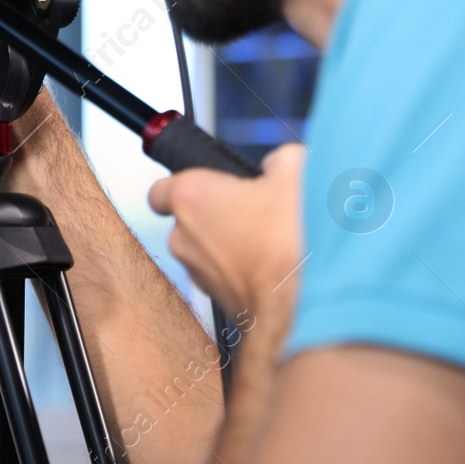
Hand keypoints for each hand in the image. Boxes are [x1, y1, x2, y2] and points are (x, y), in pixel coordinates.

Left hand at [148, 143, 305, 321]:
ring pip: (206, 251)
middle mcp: (183, 237)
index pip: (160, 189)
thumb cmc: (289, 242)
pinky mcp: (217, 300)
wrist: (304, 304)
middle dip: (217, 215)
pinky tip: (274, 265)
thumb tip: (277, 165)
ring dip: (230, 245)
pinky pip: (223, 277)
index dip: (181, 185)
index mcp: (191, 197)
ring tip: (270, 241)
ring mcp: (197, 272)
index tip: (204, 187)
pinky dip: (241, 271)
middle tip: (253, 213)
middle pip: (188, 221)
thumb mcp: (295, 172)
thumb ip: (277, 160)